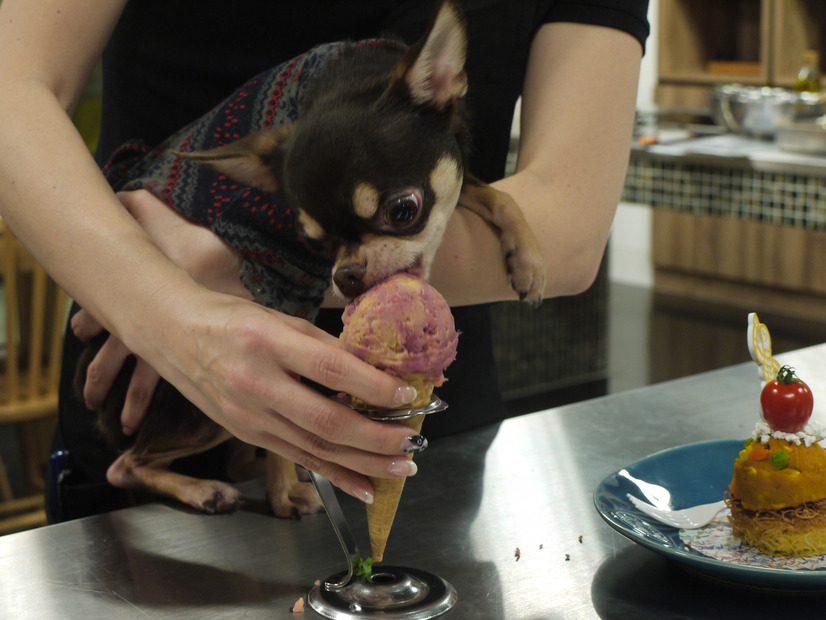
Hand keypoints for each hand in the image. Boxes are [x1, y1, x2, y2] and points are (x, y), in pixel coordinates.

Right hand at [77, 190, 420, 501]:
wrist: (172, 334)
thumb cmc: (230, 319)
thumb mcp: (280, 319)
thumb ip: (323, 345)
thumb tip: (373, 371)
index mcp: (268, 342)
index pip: (331, 369)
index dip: (373, 387)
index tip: (406, 394)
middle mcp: (257, 384)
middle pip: (326, 421)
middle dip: (377, 438)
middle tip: (413, 444)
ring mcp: (249, 416)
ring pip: (315, 448)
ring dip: (364, 463)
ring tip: (401, 469)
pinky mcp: (246, 434)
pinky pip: (297, 458)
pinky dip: (334, 475)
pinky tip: (363, 486)